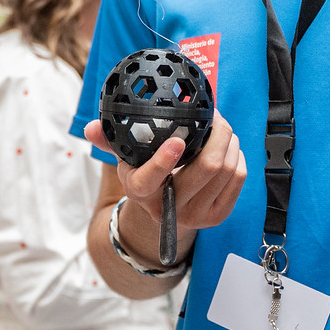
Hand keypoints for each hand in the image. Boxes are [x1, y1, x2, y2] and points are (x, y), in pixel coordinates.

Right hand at [85, 112, 245, 240]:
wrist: (164, 211)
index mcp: (140, 191)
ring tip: (221, 126)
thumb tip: (91, 127)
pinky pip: (238, 178)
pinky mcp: (218, 215)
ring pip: (226, 170)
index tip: (177, 140)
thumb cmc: (147, 176)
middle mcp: (169, 207)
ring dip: (229, 141)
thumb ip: (109, 140)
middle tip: (215, 114)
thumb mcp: (126, 159)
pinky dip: (236, 155)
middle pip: (206, 169)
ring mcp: (196, 214)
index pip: (150, 180)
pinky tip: (228, 146)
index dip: (164, 160)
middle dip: (218, 134)